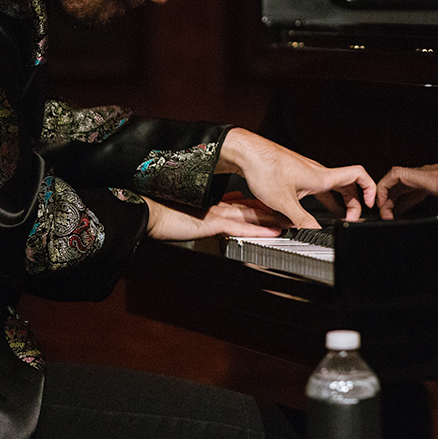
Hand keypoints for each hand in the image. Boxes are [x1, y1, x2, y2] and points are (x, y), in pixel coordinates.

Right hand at [144, 192, 286, 241]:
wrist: (148, 213)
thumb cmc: (162, 217)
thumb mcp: (186, 219)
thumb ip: (201, 218)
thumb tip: (210, 218)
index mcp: (212, 207)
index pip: (240, 206)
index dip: (257, 206)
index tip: (271, 206)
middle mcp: (217, 208)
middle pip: (250, 209)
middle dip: (270, 211)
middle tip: (289, 212)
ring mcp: (216, 214)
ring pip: (250, 217)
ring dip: (270, 219)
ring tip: (289, 221)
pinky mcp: (213, 222)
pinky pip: (240, 227)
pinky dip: (257, 229)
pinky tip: (271, 231)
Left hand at [215, 128, 375, 228]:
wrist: (248, 153)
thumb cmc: (265, 168)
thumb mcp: (284, 201)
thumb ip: (302, 219)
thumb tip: (315, 232)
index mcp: (322, 177)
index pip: (358, 175)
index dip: (370, 189)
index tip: (370, 204)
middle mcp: (318, 172)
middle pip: (348, 186)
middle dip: (354, 203)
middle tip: (350, 219)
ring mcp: (308, 173)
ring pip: (333, 187)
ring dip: (340, 202)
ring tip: (339, 218)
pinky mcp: (298, 175)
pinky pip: (319, 187)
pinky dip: (325, 198)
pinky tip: (315, 209)